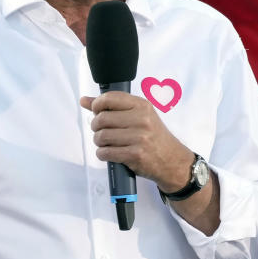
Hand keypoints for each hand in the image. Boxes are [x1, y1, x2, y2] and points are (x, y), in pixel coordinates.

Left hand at [80, 92, 194, 192]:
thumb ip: (112, 106)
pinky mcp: (135, 155)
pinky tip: (110, 153)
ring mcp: (139, 138)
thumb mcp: (138, 115)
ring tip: (106, 143)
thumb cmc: (153, 136)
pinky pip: (106, 153)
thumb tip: (84, 100)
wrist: (172, 160)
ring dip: (99, 142)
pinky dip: (103, 154)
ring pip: (101, 136)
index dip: (97, 105)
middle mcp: (142, 119)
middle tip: (101, 130)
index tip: (96, 111)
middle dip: (96, 126)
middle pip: (102, 119)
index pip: (110, 98)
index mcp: (142, 105)